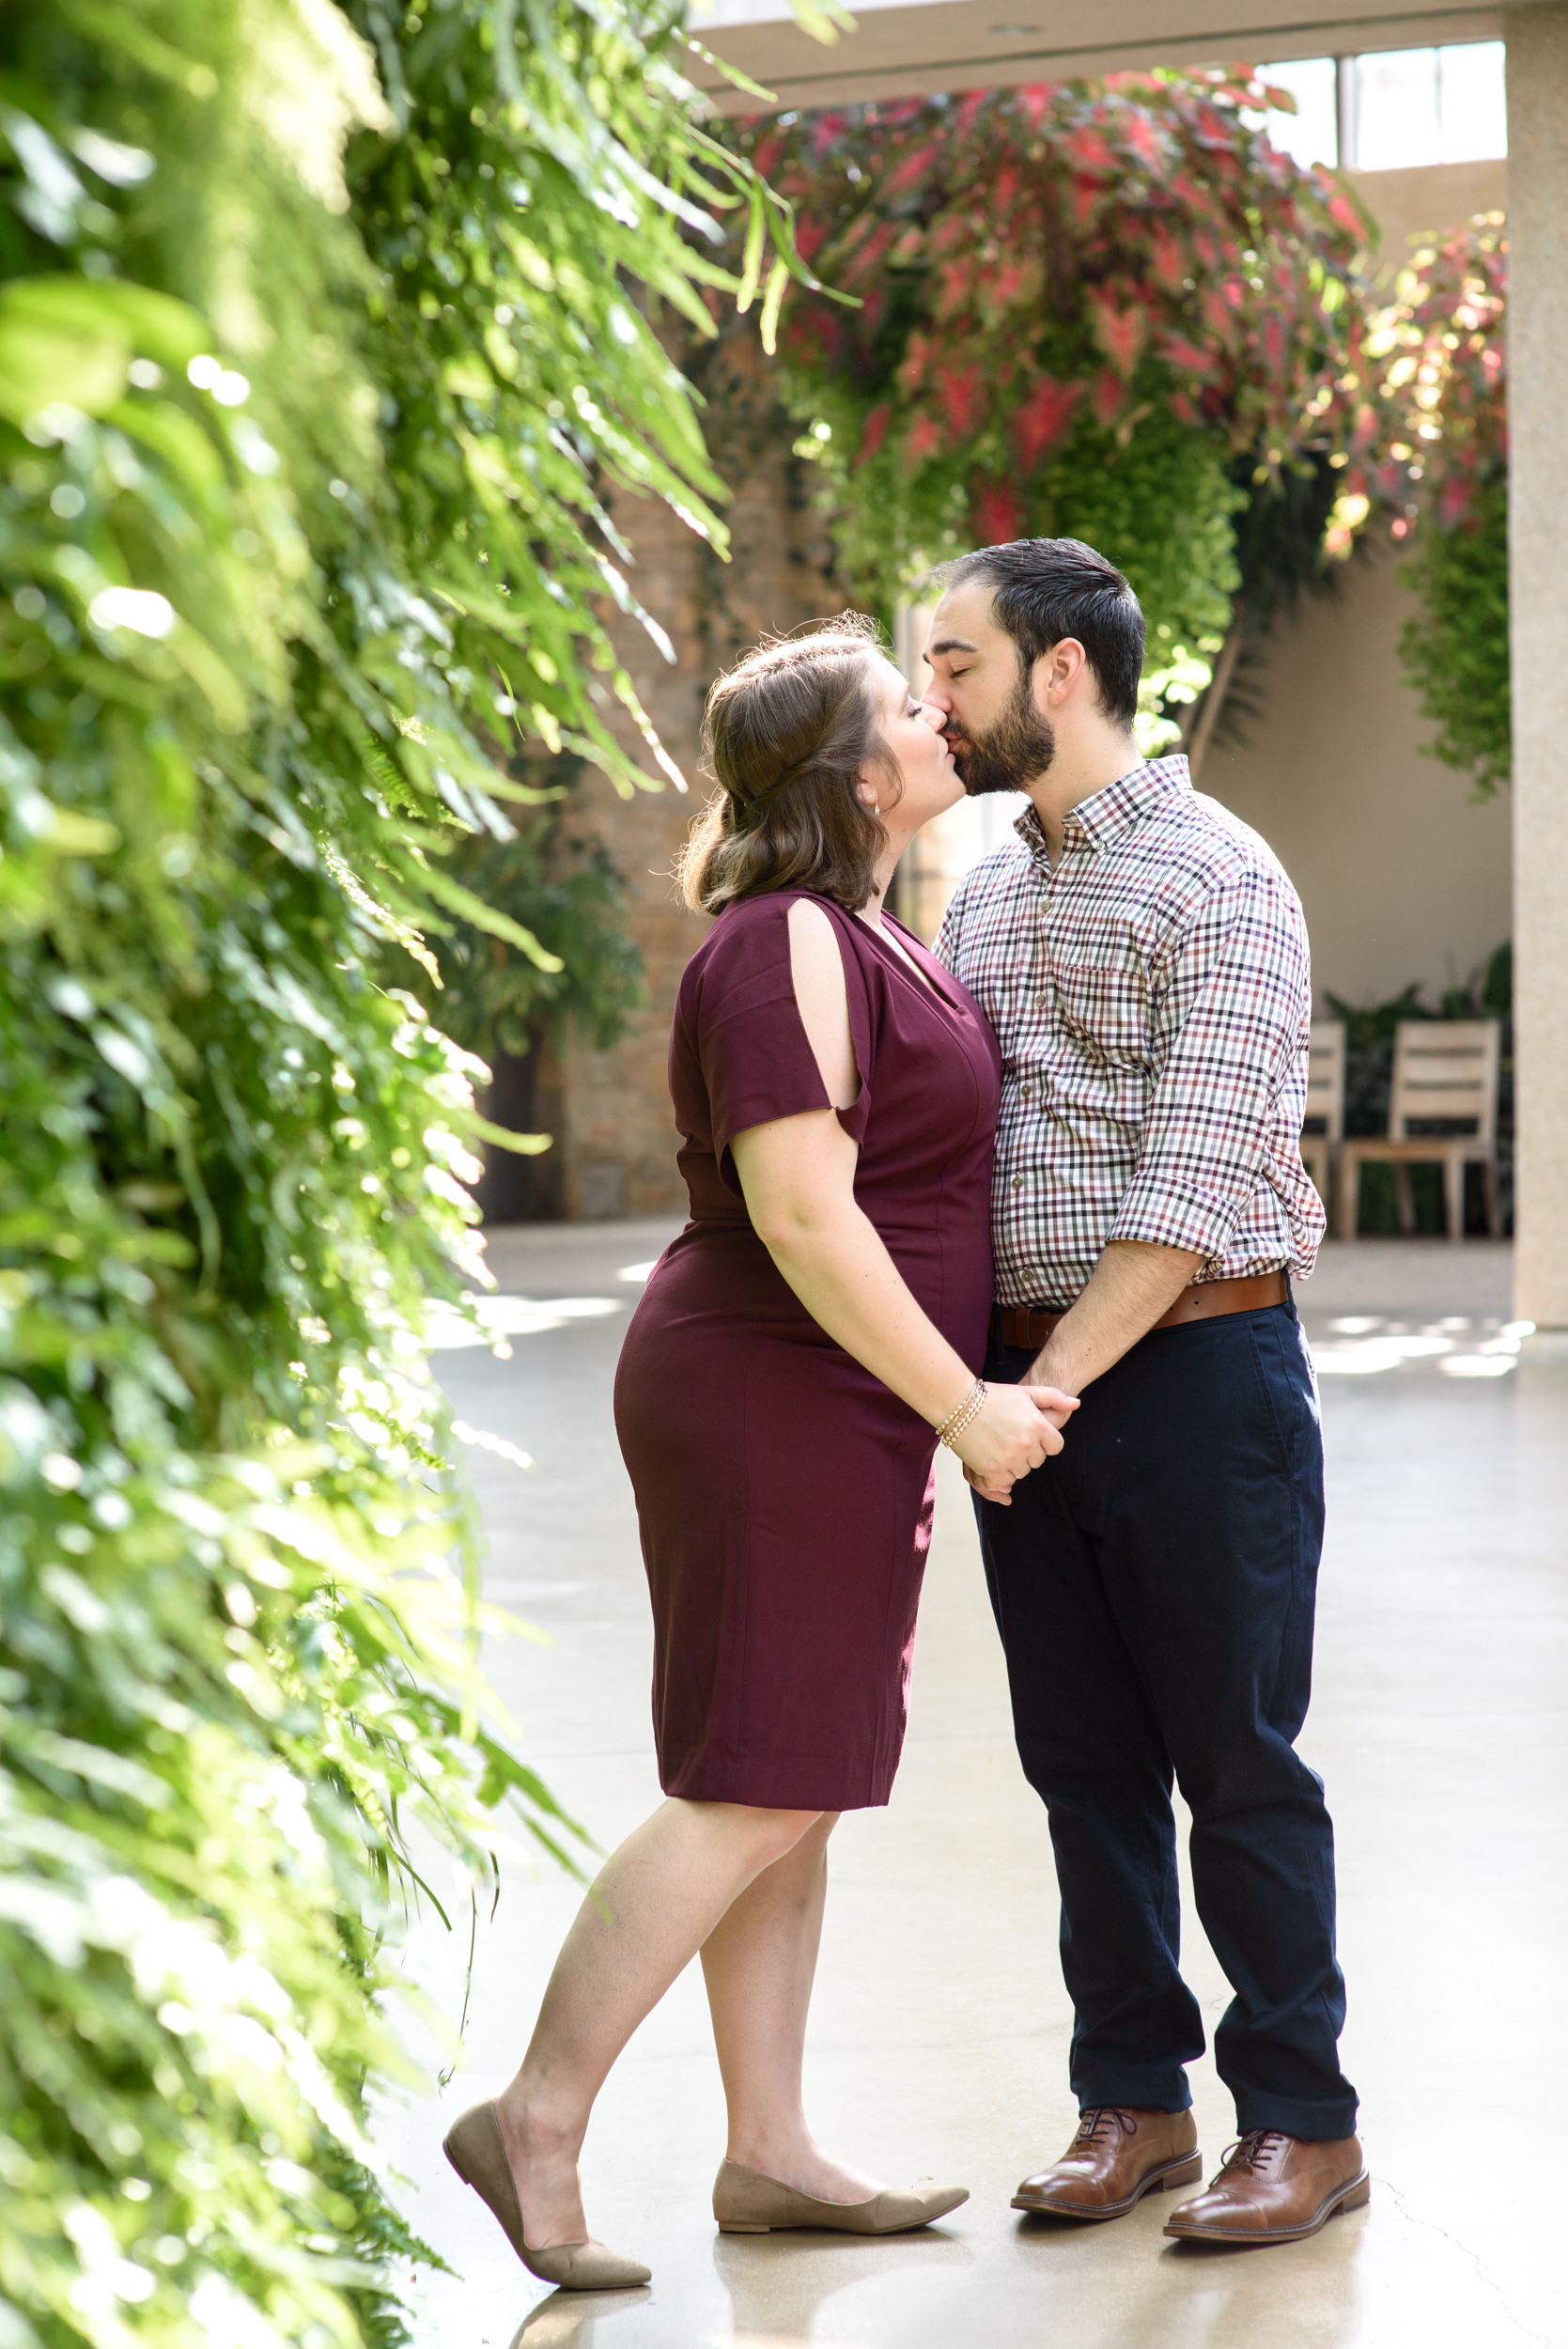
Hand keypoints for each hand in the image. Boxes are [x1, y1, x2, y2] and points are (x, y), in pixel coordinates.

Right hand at [949, 1381, 1077, 1497]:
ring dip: (1015, 1463)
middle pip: (1039, 1460)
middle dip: (1029, 1451)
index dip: (1045, 1441)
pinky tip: (993, 1455)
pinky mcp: (992, 1470)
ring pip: (1023, 1472)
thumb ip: (1054, 1398)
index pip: (1056, 1447)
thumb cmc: (993, 1396)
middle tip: (1012, 1436)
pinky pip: (1007, 1480)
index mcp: (1038, 1426)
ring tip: (1001, 1444)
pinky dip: (1002, 1472)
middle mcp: (1027, 1445)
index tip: (1031, 1434)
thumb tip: (1076, 1404)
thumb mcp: (1026, 1392)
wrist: (958, 1404)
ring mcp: (1009, 1459)